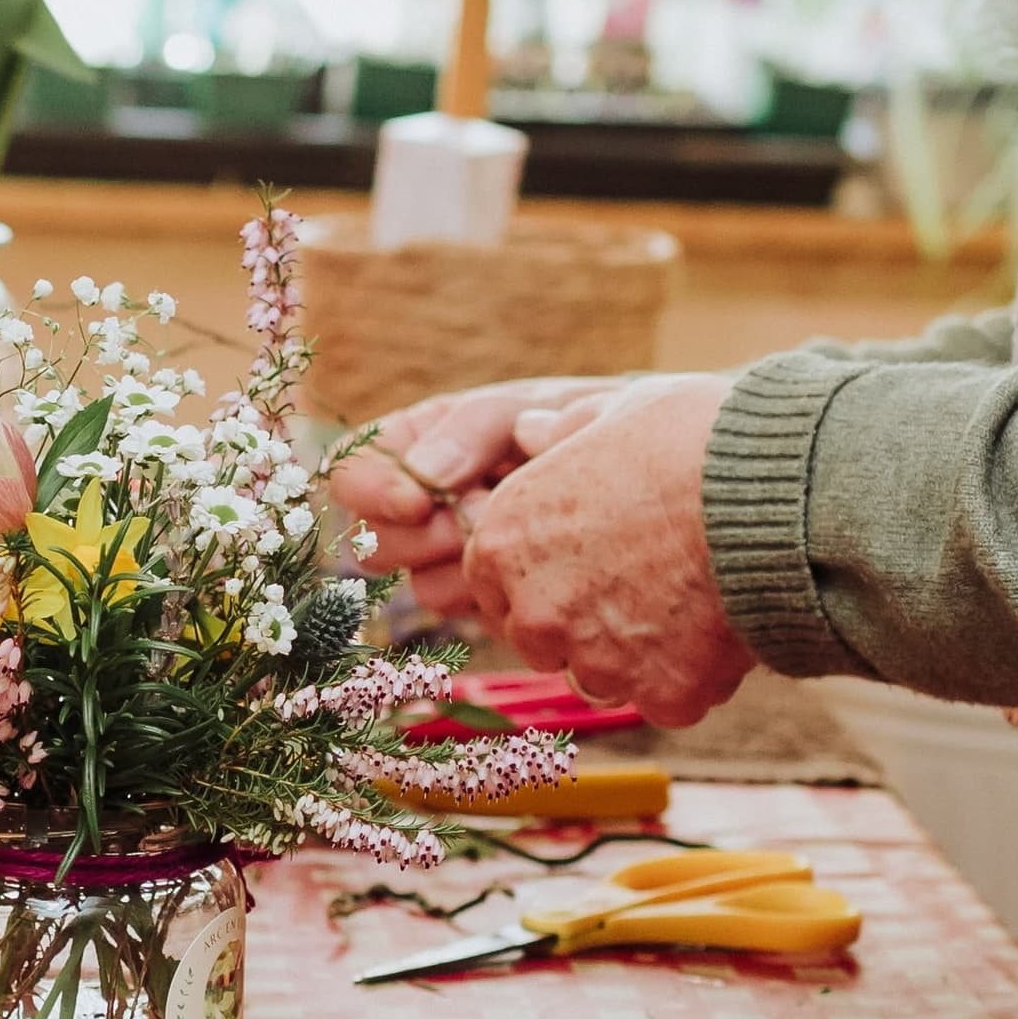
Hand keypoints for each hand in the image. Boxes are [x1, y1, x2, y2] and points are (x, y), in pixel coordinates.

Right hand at [333, 375, 650, 623]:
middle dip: (424, 537)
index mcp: (421, 443)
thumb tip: (422, 477)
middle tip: (483, 516)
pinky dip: (501, 595)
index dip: (371, 490)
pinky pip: (474, 613)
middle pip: (373, 542)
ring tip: (524, 535)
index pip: (352, 470)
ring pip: (420, 586)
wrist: (664, 477)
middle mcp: (428, 505)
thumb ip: (473, 429)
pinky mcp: (495, 597)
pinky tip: (540, 564)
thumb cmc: (590, 423)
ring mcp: (458, 557)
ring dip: (468, 567)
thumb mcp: (529, 405)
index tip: (418, 500)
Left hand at [457, 376, 750, 730]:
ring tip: (688, 597)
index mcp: (505, 542)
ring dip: (636, 651)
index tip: (581, 559)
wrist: (775, 493)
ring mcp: (598, 662)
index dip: (540, 574)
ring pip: (604, 674)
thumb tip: (530, 429)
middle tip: (641, 578)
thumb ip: (563, 430)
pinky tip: (720, 627)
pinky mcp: (662, 696)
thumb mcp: (615, 411)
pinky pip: (668, 698)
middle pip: (544, 640)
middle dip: (582, 620)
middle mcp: (536, 613)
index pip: (496, 585)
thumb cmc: (692, 438)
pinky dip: (691, 674)